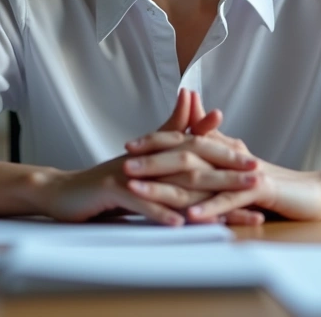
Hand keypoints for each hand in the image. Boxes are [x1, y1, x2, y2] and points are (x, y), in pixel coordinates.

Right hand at [38, 89, 256, 224]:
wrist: (63, 193)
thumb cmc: (107, 179)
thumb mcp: (143, 155)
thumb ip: (171, 128)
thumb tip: (193, 97)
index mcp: (157, 153)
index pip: (198, 150)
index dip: (227, 156)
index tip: (257, 162)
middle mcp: (147, 160)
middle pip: (193, 165)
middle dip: (228, 174)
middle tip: (257, 177)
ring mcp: (130, 175)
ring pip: (171, 185)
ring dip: (203, 199)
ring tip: (231, 211)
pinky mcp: (111, 191)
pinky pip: (140, 203)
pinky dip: (160, 213)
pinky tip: (181, 223)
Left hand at [126, 92, 320, 222]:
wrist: (314, 191)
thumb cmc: (274, 181)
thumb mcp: (239, 162)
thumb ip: (215, 145)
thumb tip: (192, 129)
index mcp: (223, 149)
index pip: (183, 139)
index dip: (155, 141)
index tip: (127, 145)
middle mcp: (230, 156)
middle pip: (185, 154)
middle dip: (152, 159)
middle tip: (125, 163)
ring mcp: (244, 173)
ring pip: (201, 177)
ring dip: (168, 184)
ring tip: (142, 189)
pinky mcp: (260, 191)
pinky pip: (229, 200)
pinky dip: (208, 208)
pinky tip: (187, 216)